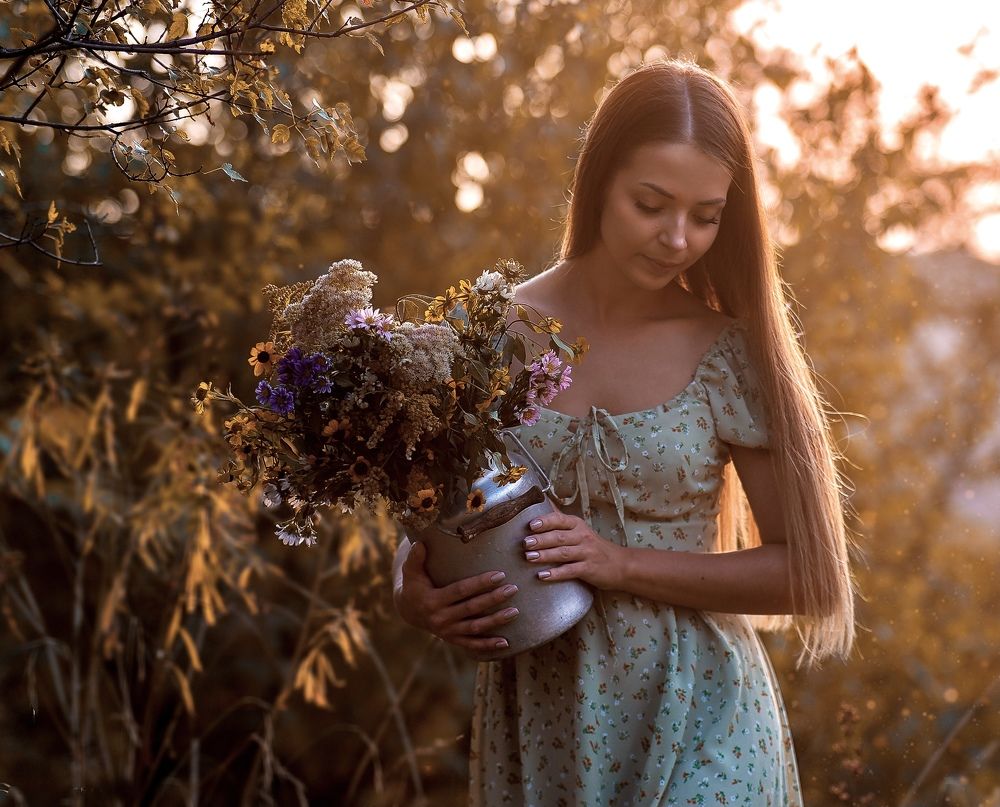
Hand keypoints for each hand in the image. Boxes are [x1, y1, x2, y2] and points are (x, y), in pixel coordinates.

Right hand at [394, 541, 519, 652]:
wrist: (407, 610)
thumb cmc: (414, 585)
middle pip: (472, 609)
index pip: (460, 591)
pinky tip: (505, 643)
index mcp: (433, 601)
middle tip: (513, 589)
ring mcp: (447, 631)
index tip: (500, 574)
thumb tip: (420, 542)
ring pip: (475, 628)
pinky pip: (471, 645)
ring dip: (496, 621)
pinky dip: (488, 645)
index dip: (480, 583)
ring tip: (515, 611)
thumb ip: (415, 558)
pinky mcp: (452, 639)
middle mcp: (440, 618)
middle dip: (493, 599)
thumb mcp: (411, 571)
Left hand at [523, 511, 624, 589]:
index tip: (531, 524)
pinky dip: (556, 573)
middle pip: (559, 537)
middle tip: (526, 543)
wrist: (621, 565)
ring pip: (563, 553)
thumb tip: (543, 503)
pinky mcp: (589, 569)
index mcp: (578, 525)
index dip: (546, 521)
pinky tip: (542, 575)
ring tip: (529, 557)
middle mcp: (582, 537)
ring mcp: (586, 553)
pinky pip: (570, 571)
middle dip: (541, 539)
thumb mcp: (580, 530)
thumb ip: (561, 520)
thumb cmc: (595, 547)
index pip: (560, 520)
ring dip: (545, 555)